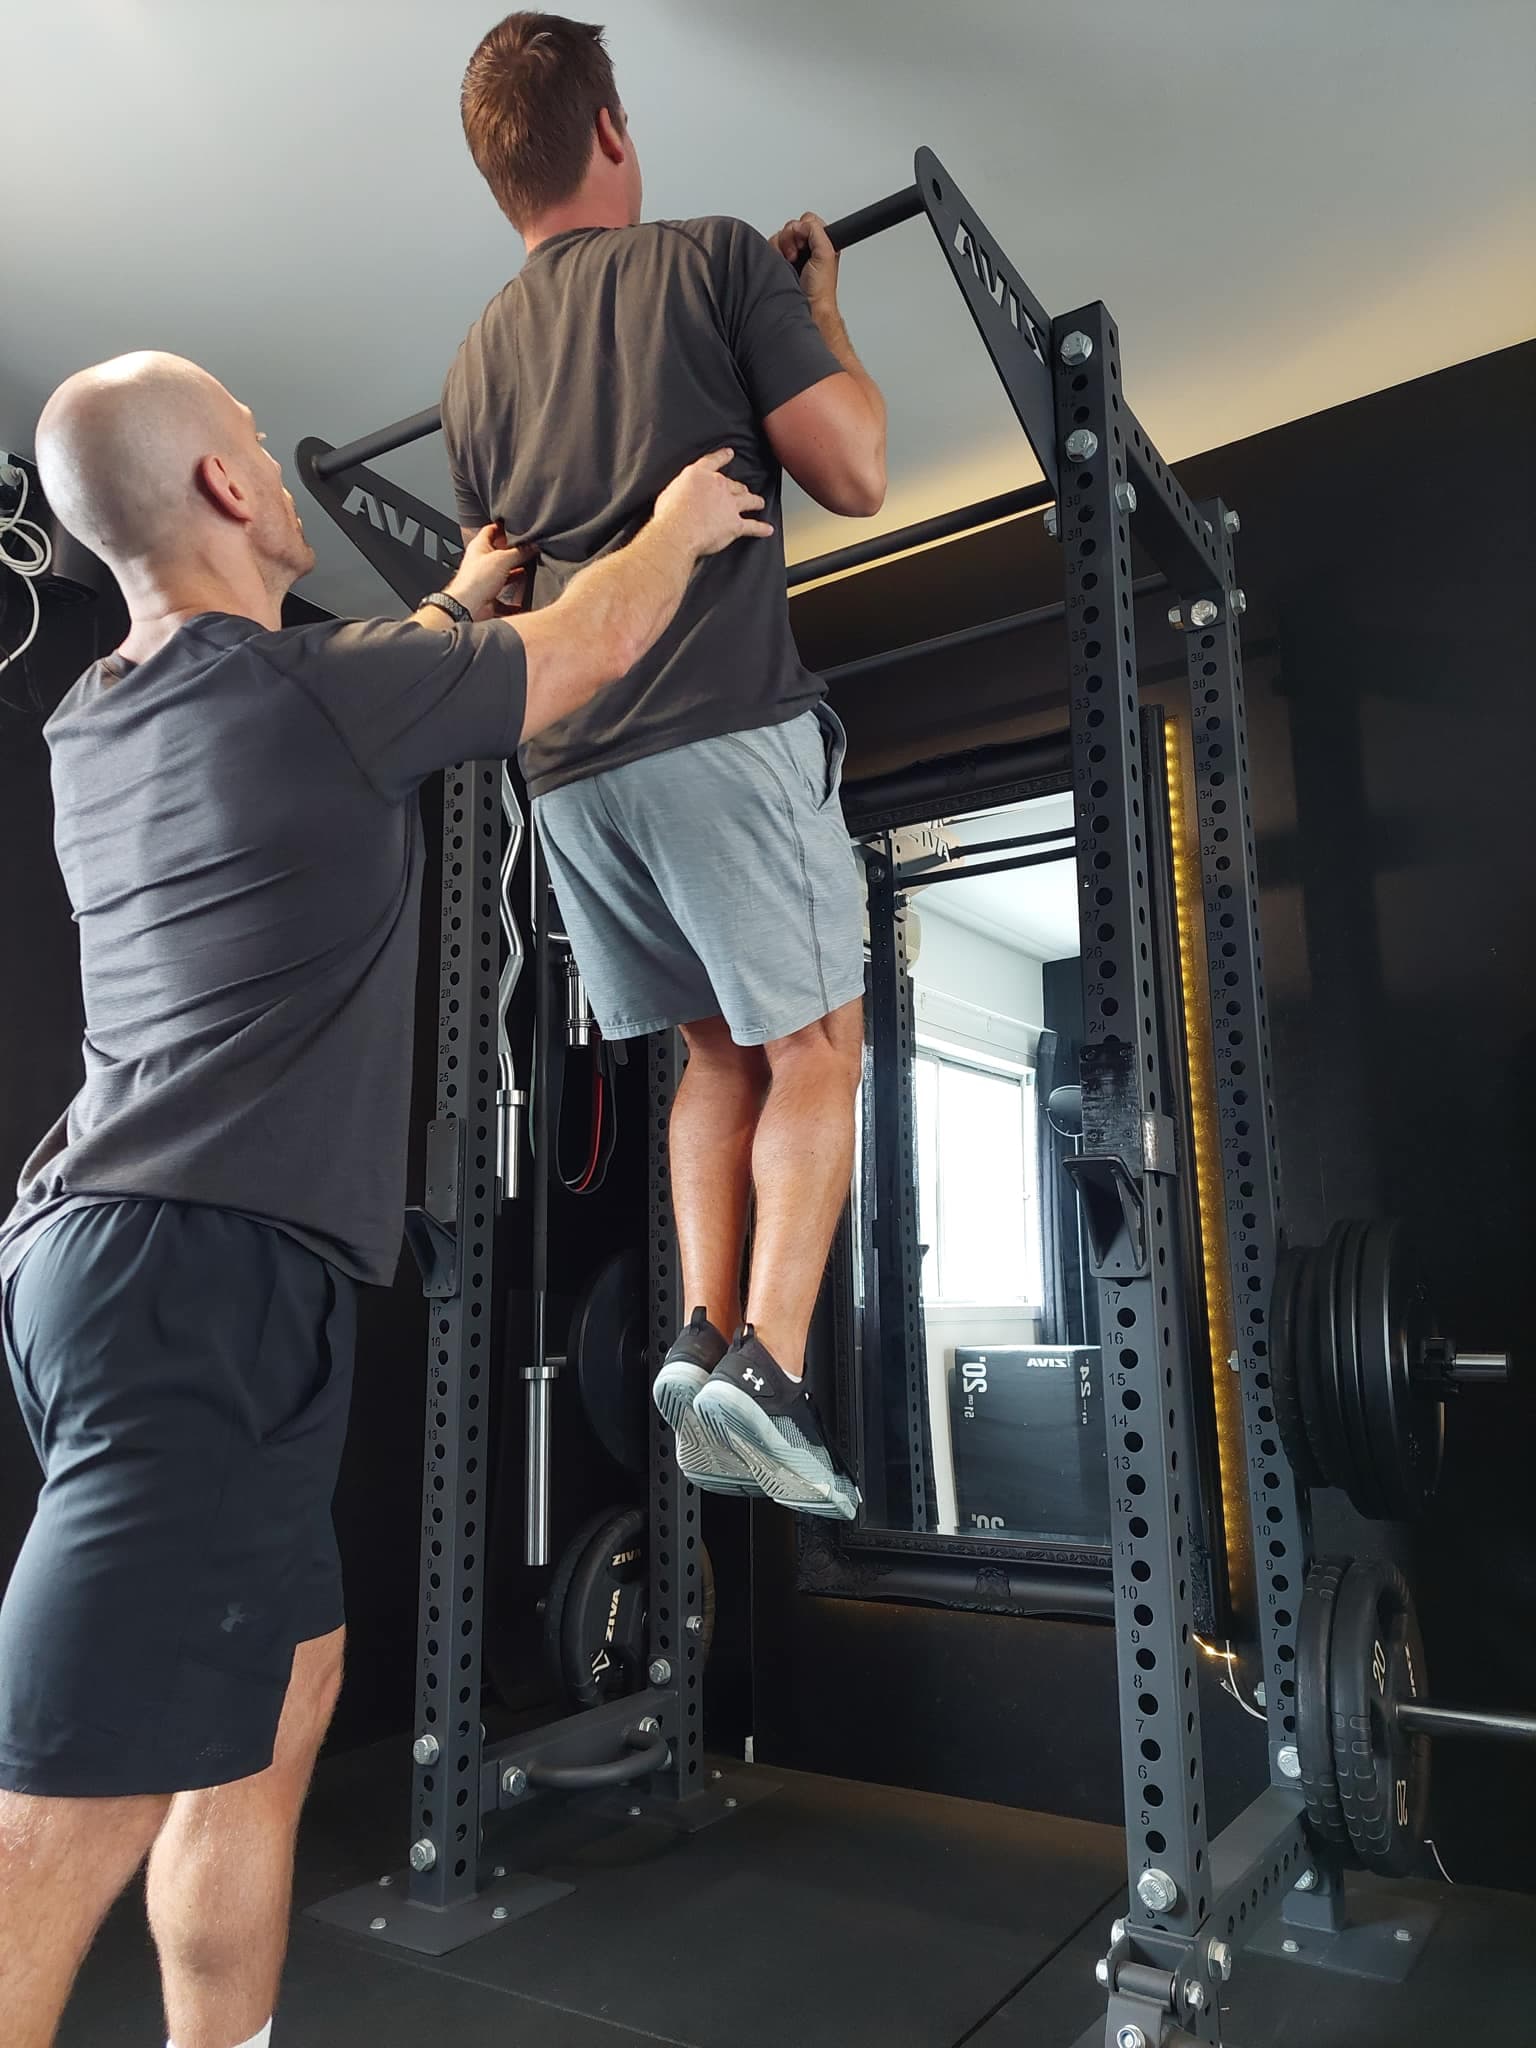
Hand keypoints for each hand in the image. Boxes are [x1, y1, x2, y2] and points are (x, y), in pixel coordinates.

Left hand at [447, 523, 536, 620]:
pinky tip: (523, 600)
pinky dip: (515, 601)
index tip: (515, 526)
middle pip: (500, 553)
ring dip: (516, 574)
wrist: (467, 607)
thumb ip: (519, 552)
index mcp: (479, 547)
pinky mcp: (489, 596)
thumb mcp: (502, 559)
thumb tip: (532, 547)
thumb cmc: (475, 581)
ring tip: (531, 569)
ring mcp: (485, 580)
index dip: (502, 527)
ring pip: (504, 574)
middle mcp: (481, 562)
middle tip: (529, 548)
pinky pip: (505, 599)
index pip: (491, 530)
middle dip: (514, 552)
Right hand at [653, 450, 773, 558]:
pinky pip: (752, 526)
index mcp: (700, 475)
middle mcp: (718, 486)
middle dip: (739, 487)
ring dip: (755, 501)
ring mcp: (729, 505)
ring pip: (747, 500)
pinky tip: (767, 530)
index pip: (714, 462)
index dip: (723, 457)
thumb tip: (681, 496)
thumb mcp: (669, 492)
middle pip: (733, 484)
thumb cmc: (670, 514)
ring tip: (759, 502)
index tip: (730, 453)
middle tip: (742, 489)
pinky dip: (761, 528)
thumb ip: (680, 490)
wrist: (679, 531)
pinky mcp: (735, 524)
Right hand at [771, 212, 838, 305]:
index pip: (807, 220)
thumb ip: (816, 231)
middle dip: (792, 239)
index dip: (803, 229)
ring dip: (783, 248)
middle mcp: (806, 246)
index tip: (806, 245)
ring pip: (779, 236)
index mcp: (820, 241)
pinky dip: (774, 254)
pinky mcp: (780, 261)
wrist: (809, 307)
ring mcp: (792, 253)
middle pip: (791, 226)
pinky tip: (784, 265)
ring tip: (792, 262)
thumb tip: (801, 224)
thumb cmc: (820, 288)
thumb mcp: (826, 253)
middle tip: (798, 255)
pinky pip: (770, 247)